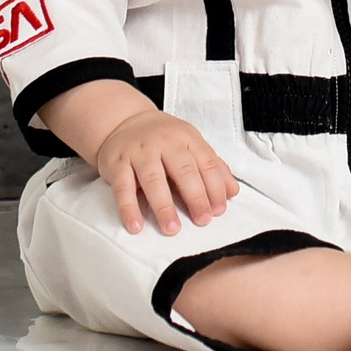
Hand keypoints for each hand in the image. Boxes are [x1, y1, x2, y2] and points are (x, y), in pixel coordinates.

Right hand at [91, 107, 240, 236]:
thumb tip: (232, 191)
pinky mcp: (117, 163)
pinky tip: (136, 225)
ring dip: (163, 206)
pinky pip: (123, 187)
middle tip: (202, 220)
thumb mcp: (190, 144)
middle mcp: (164, 142)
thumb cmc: (163, 139)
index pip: (206, 162)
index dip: (215, 187)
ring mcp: (139, 152)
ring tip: (172, 229)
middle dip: (195, 197)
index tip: (219, 210)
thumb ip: (211, 166)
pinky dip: (129, 208)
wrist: (124, 121)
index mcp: (187, 137)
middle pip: (183, 170)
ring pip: (153, 179)